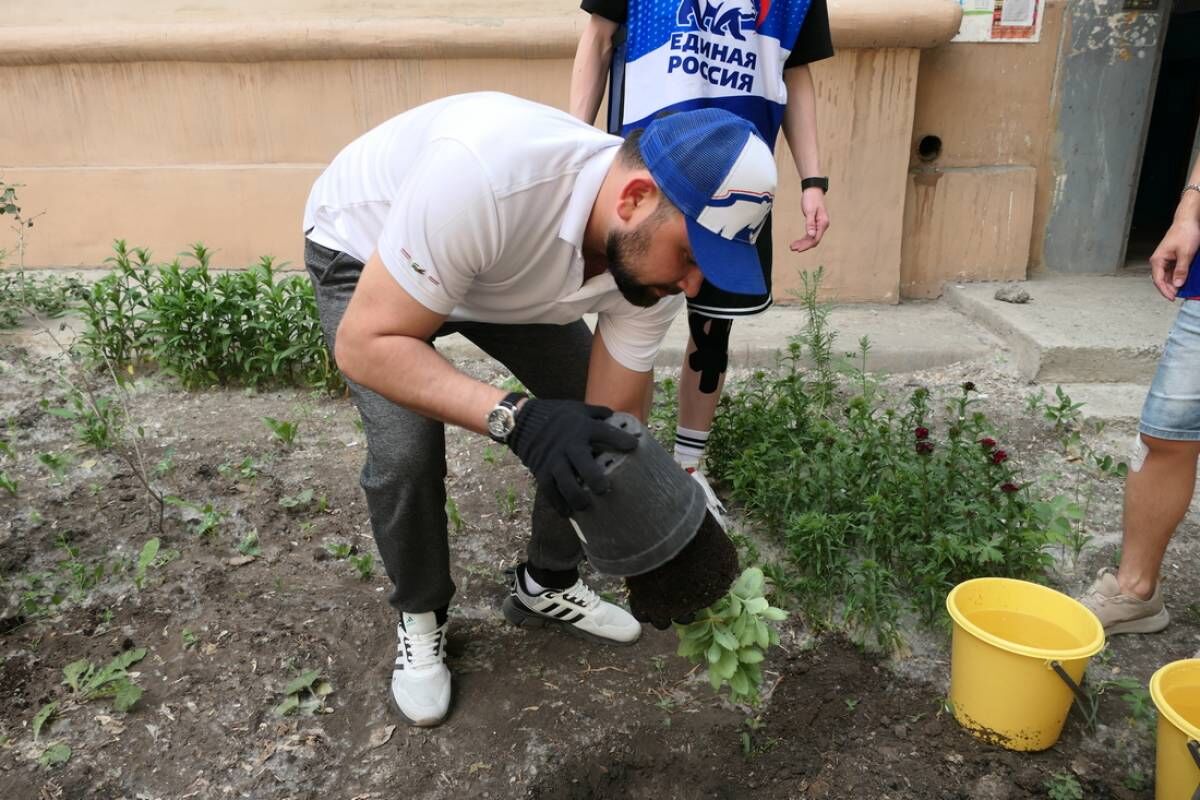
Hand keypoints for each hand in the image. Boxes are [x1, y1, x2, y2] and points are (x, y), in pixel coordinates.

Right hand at [507, 399, 637, 514]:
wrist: (522, 421)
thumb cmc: (557, 415)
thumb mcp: (578, 409)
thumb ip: (598, 413)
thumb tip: (618, 417)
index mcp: (581, 427)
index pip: (604, 432)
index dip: (620, 439)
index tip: (634, 446)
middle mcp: (568, 444)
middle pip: (583, 463)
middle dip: (595, 478)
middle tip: (605, 490)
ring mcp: (554, 460)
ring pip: (565, 483)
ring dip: (577, 497)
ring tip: (586, 506)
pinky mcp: (541, 471)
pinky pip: (550, 491)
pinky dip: (558, 504)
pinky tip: (568, 513)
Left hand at [789, 187, 829, 253]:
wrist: (813, 190)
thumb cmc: (812, 199)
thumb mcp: (810, 211)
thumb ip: (810, 223)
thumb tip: (811, 235)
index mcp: (823, 223)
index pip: (815, 239)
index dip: (807, 245)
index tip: (799, 249)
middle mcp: (822, 225)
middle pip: (813, 240)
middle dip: (803, 245)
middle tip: (793, 248)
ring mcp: (819, 225)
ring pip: (811, 238)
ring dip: (802, 243)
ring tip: (792, 246)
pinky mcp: (815, 223)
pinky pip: (810, 234)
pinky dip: (804, 238)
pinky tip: (797, 241)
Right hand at [1150, 217, 1199, 300]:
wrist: (1188, 220)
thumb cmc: (1185, 232)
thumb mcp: (1185, 254)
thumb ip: (1181, 270)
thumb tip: (1177, 284)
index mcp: (1157, 260)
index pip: (1158, 280)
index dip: (1165, 291)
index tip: (1173, 298)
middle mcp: (1159, 260)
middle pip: (1162, 280)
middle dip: (1169, 288)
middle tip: (1179, 295)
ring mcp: (1165, 259)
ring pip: (1167, 276)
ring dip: (1174, 283)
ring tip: (1182, 289)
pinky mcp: (1172, 258)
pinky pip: (1173, 271)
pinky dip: (1177, 276)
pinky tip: (1184, 280)